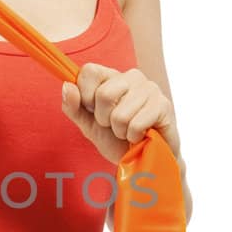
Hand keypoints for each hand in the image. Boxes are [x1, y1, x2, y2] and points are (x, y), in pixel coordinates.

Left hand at [60, 63, 180, 166]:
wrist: (143, 160)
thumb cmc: (116, 139)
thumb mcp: (88, 125)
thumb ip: (73, 107)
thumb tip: (67, 85)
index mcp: (111, 76)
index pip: (89, 71)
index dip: (85, 96)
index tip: (93, 111)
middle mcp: (131, 77)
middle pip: (104, 94)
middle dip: (104, 119)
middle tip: (114, 125)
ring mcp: (150, 89)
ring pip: (120, 114)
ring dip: (120, 131)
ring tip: (129, 132)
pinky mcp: (163, 105)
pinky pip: (136, 125)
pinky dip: (134, 137)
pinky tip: (141, 135)